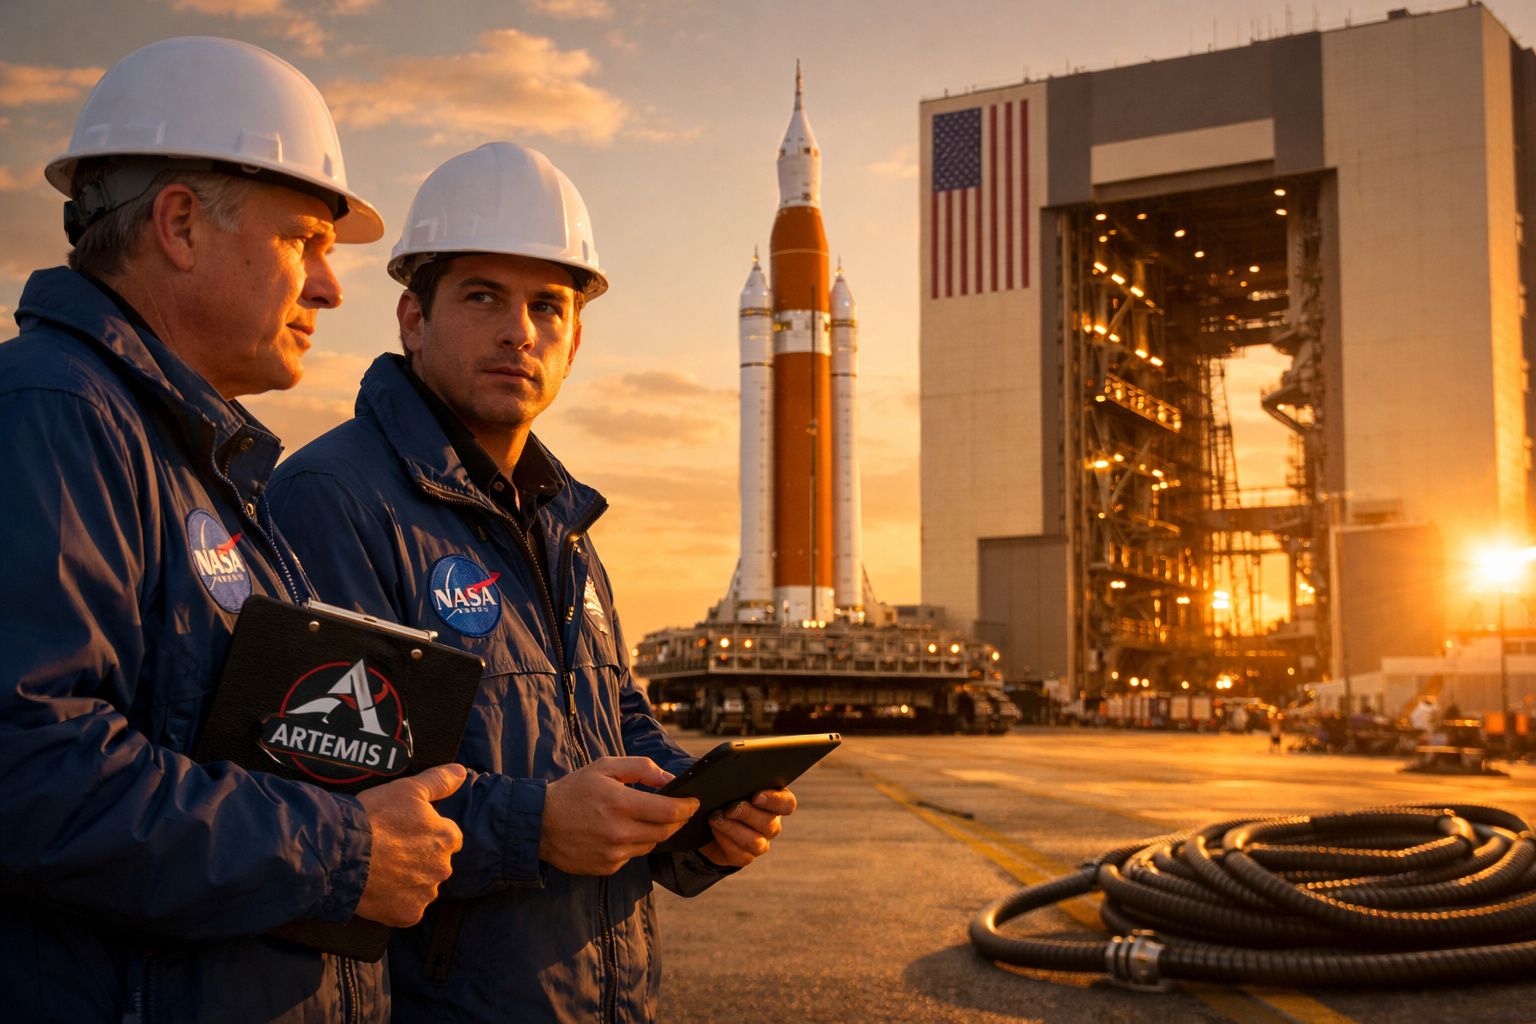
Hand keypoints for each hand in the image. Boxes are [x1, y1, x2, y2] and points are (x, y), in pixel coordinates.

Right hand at [353, 764, 466, 926]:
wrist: (342, 854)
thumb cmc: (375, 817)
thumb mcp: (408, 788)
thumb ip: (440, 781)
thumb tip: (462, 772)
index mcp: (448, 838)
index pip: (447, 837)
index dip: (426, 833)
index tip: (405, 832)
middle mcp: (443, 868)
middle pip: (435, 863)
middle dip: (419, 859)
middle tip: (390, 851)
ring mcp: (425, 894)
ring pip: (421, 887)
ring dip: (408, 881)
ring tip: (381, 869)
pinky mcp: (408, 915)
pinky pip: (407, 910)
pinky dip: (395, 903)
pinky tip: (379, 890)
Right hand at [539, 757, 698, 875]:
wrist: (539, 824)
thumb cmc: (574, 791)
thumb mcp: (605, 767)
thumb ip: (641, 768)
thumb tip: (670, 780)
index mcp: (620, 804)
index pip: (669, 811)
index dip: (688, 807)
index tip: (695, 802)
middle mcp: (619, 832)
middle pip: (665, 831)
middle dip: (677, 820)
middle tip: (679, 810)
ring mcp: (613, 853)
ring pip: (651, 844)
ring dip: (655, 832)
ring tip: (643, 818)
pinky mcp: (607, 867)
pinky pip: (632, 856)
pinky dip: (634, 844)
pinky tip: (621, 833)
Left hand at [701, 788, 795, 868]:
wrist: (706, 822)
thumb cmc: (721, 797)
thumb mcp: (726, 786)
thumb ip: (731, 780)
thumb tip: (720, 781)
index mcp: (773, 803)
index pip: (787, 803)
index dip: (775, 800)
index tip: (756, 796)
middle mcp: (771, 824)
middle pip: (769, 823)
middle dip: (747, 814)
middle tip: (730, 808)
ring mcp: (760, 843)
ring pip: (755, 841)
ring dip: (733, 828)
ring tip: (716, 818)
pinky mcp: (745, 857)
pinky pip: (740, 854)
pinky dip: (725, 841)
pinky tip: (714, 830)